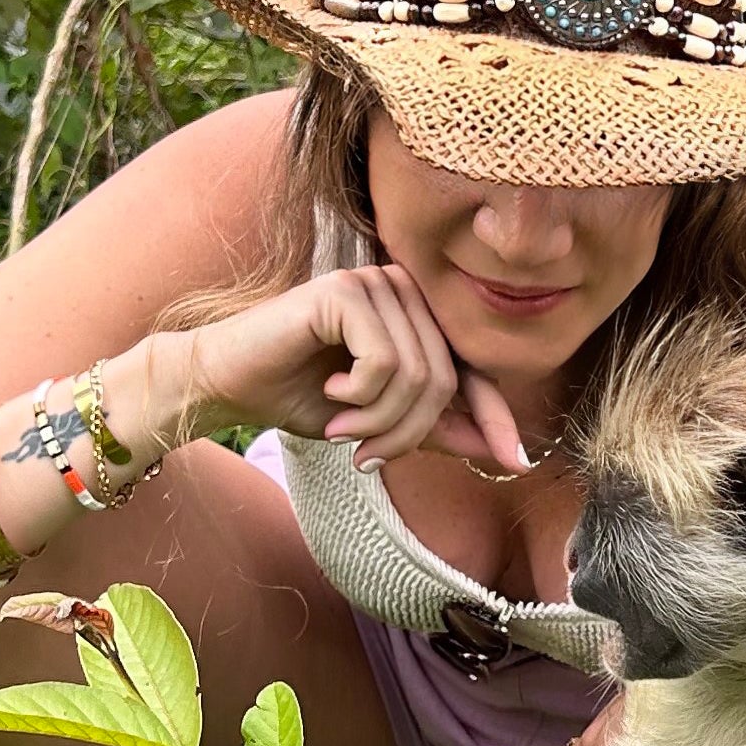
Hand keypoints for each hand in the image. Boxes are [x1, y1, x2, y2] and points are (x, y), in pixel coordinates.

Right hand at [140, 267, 533, 470]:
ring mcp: (375, 283)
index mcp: (416, 317)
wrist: (227, 384)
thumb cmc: (298, 396)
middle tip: (366, 455)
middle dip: (407, 433)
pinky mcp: (345, 290)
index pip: (471, 371)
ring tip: (343, 428)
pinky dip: (360, 394)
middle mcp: (402, 290)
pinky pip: (384, 360)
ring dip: (379, 420)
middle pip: (443, 379)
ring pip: (417, 374)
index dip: (493, 417)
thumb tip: (510, 454)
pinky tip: (329, 391)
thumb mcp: (379, 422)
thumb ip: (436, 428)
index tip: (518, 462)